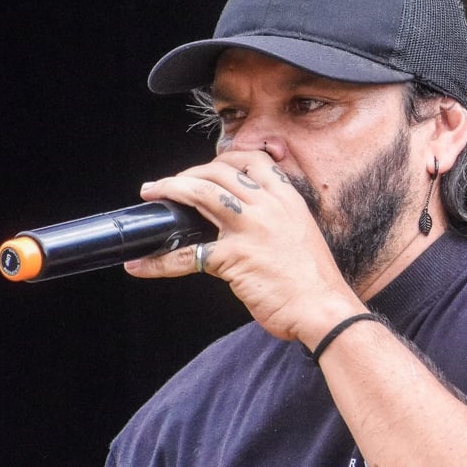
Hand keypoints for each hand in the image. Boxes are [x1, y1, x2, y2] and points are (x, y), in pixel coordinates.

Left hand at [124, 151, 360, 344]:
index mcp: (287, 200)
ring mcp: (250, 228)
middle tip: (169, 184)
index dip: (226, 157)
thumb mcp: (302, 236)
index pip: (254, 160)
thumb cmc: (316, 282)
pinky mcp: (234, 257)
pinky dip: (159, 261)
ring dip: (171, 189)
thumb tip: (251, 226)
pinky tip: (140, 264)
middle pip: (219, 171)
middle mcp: (269, 206)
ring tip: (152, 193)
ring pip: (201, 193)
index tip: (209, 165)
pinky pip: (188, 254)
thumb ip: (279, 222)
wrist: (325, 309)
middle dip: (189, 173)